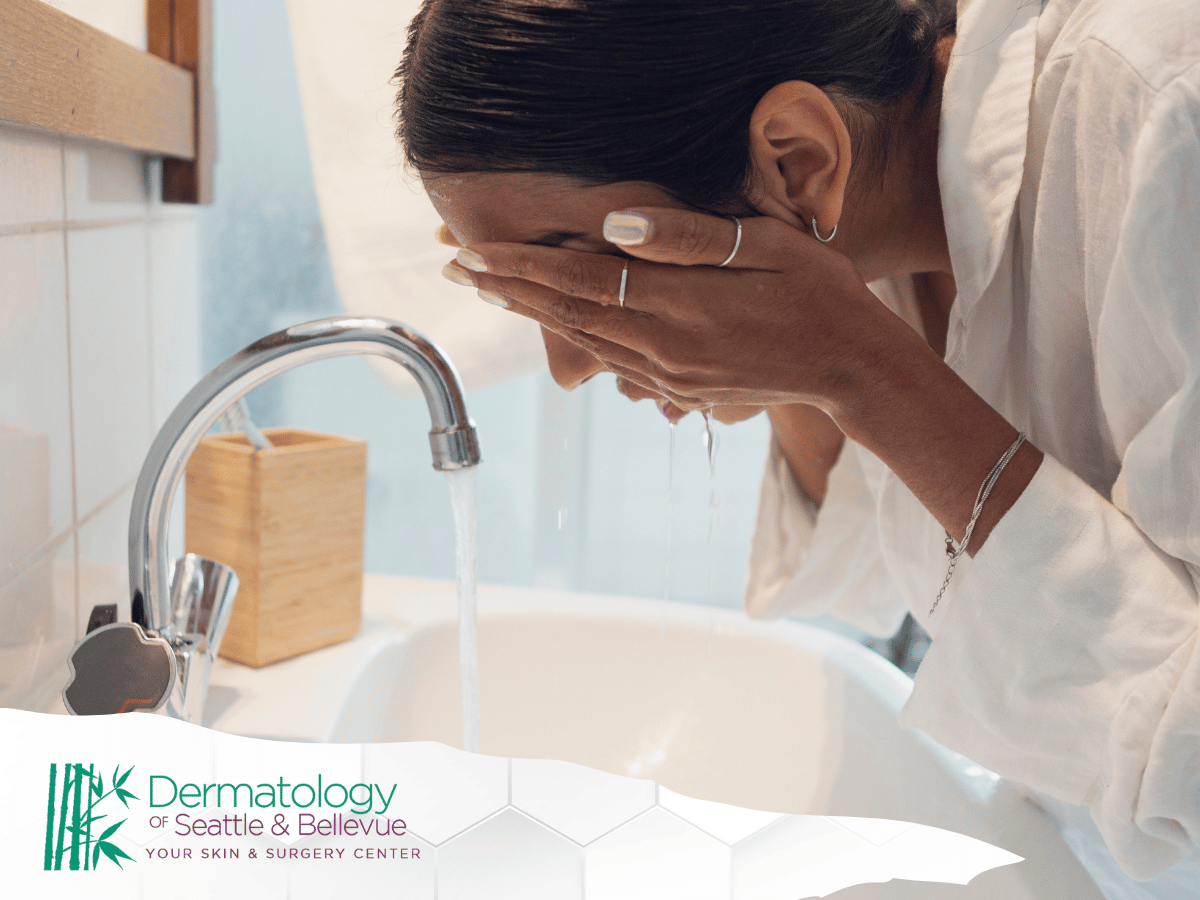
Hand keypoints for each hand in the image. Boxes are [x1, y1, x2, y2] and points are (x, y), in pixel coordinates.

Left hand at [450, 207, 914, 416]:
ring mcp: (670, 375)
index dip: (521, 268)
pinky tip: (556, 325)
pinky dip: (575, 339)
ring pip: (584, 342)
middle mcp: (665, 347)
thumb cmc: (817, 292)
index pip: (580, 282)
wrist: (851, 366)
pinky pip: (614, 362)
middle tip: (457, 268)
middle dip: (508, 291)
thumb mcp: (765, 246)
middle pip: (568, 315)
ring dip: (533, 316)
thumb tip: (615, 224)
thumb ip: (688, 237)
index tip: (472, 253)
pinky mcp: (681, 389)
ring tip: (492, 292)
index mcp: (681, 306)